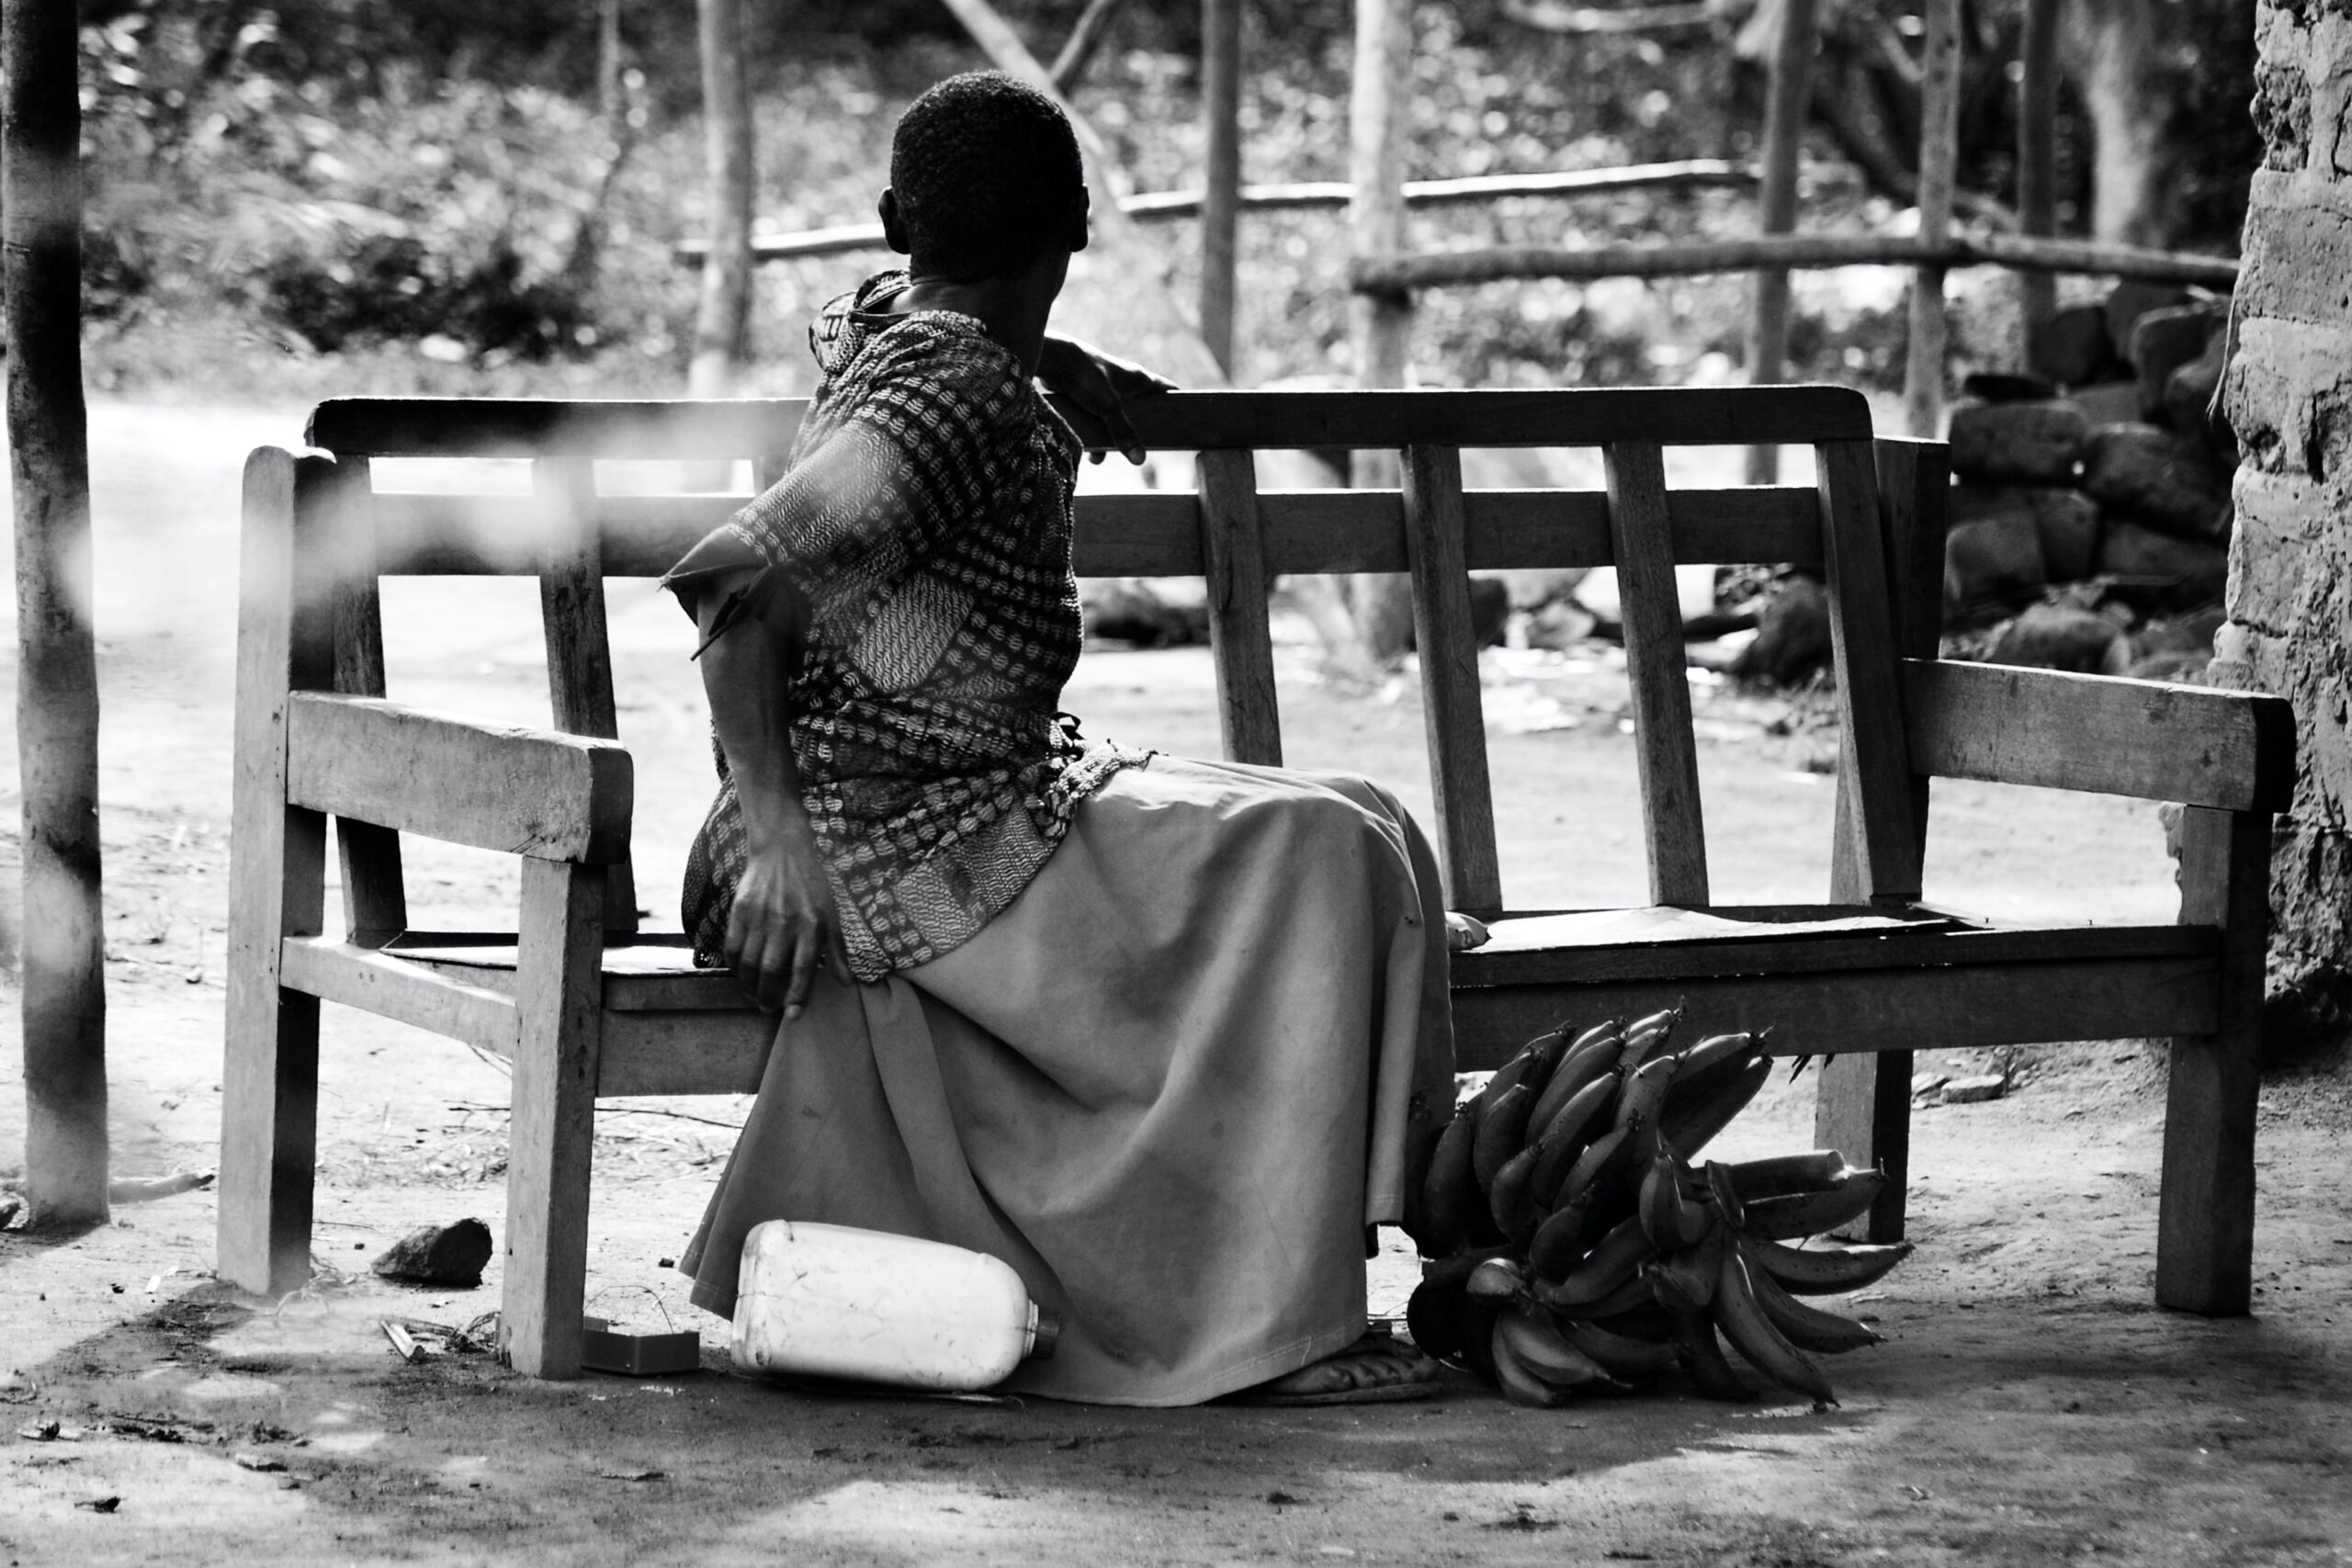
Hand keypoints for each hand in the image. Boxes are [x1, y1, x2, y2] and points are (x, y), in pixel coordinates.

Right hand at [725, 827, 852, 1016]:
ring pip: (749, 963)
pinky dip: (734, 965)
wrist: (782, 851)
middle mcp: (785, 924)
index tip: (792, 1014)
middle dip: (768, 996)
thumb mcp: (831, 915)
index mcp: (811, 926)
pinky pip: (733, 946)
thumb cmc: (811, 885)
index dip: (797, 995)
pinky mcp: (740, 911)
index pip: (803, 970)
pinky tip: (740, 973)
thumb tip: (848, 983)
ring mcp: (760, 917)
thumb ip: (838, 951)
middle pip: (771, 971)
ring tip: (754, 996)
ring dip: (749, 985)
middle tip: (767, 1008)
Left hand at [1038, 335, 1176, 464]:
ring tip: (1104, 455)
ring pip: (1118, 419)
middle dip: (1139, 432)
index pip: (1167, 389)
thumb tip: (1140, 461)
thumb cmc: (1087, 376)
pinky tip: (1089, 451)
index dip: (1177, 404)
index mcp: (1140, 379)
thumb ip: (1124, 433)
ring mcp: (1107, 390)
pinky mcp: (1089, 397)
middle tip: (1142, 450)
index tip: (1182, 423)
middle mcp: (1126, 384)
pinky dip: (1095, 435)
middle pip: (1142, 411)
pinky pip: (1098, 420)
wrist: (1054, 360)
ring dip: (1112, 438)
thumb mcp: (1109, 408)